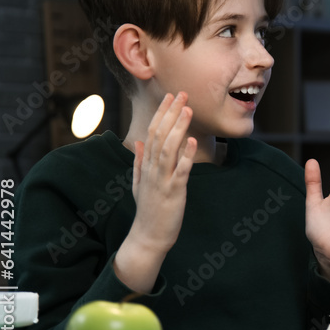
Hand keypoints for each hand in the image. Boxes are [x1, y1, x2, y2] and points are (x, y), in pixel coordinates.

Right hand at [115, 92, 196, 292]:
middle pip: (160, 135)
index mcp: (146, 164)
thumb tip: (138, 141)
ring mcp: (161, 180)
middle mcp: (152, 169)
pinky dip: (185, 155)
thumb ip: (139, 161)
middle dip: (171, 113)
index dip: (162, 113)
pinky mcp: (173, 192)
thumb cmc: (148, 209)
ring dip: (178, 127)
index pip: (153, 132)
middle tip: (182, 93)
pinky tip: (191, 140)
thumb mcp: (139, 182)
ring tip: (188, 110)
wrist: (148, 236)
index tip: (171, 95)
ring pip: (168, 148)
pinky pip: (180, 171)